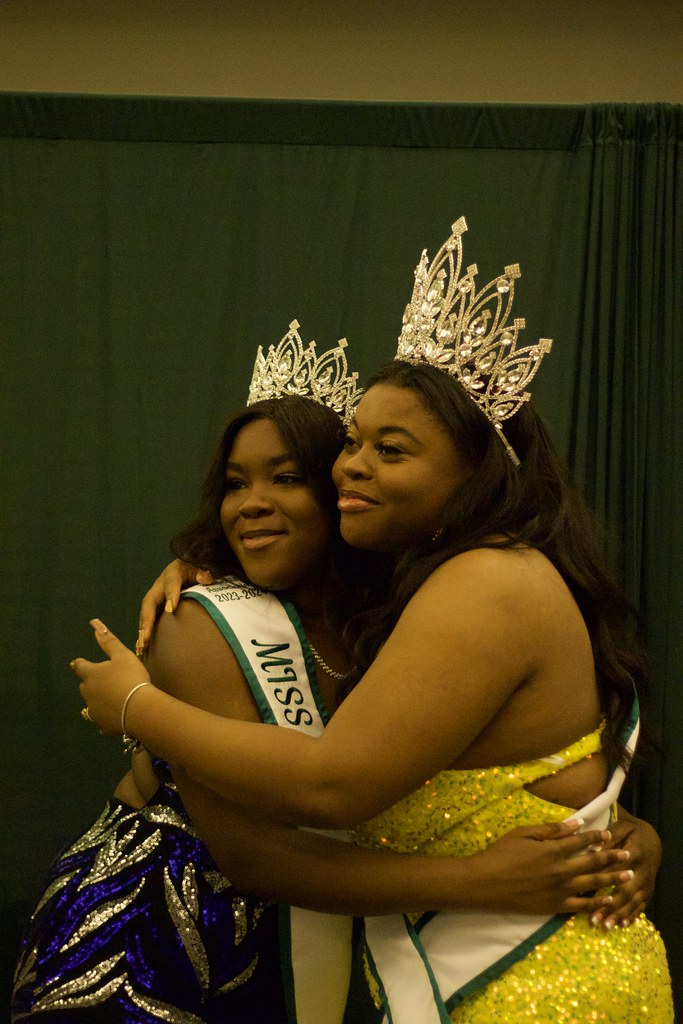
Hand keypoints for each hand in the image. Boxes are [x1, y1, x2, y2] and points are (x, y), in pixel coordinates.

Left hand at [72, 620, 152, 733]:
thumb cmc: (131, 677)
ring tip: (111, 698)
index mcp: (91, 674)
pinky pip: (101, 721)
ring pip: (91, 704)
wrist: (139, 708)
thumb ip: (108, 641)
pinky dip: (106, 717)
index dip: (80, 664)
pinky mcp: (102, 725)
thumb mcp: (122, 655)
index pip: (79, 666)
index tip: (79, 663)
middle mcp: (88, 693)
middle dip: (90, 683)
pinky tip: (115, 717)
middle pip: (84, 686)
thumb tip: (95, 624)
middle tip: (103, 681)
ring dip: (98, 700)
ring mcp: (94, 710)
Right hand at [137, 559, 212, 654]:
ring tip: (141, 647)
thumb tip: (206, 578)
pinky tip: (142, 648)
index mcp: (172, 574)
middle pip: (150, 602)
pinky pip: (147, 620)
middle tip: (146, 636)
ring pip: (146, 613)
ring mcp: (156, 597)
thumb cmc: (193, 569)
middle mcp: (159, 586)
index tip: (170, 609)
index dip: (171, 595)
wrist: (186, 568)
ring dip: (143, 630)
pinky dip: (144, 634)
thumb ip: (202, 572)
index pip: (171, 584)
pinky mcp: (156, 607)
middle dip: (147, 620)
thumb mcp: (199, 567)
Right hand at [470, 819, 633, 916]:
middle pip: (593, 862)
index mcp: (553, 849)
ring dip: (611, 879)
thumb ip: (550, 830)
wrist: (486, 883)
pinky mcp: (555, 906)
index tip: (609, 834)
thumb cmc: (502, 854)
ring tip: (627, 876)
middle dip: (612, 857)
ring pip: (592, 883)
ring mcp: (560, 890)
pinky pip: (581, 905)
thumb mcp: (523, 833)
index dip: (596, 836)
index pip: (581, 841)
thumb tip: (575, 823)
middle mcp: (561, 870)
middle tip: (628, 855)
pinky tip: (606, 899)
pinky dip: (595, 902)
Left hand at [589, 809, 660, 929]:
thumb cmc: (631, 832)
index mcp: (635, 853)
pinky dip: (633, 915)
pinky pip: (642, 905)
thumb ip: (609, 836)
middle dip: (610, 906)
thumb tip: (593, 847)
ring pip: (633, 901)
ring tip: (605, 926)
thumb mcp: (622, 826)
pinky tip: (623, 925)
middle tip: (595, 918)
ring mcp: (647, 883)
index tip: (588, 891)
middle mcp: (643, 871)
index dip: (603, 880)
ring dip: (619, 914)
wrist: (652, 840)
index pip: (617, 869)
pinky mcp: (648, 890)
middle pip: (626, 891)